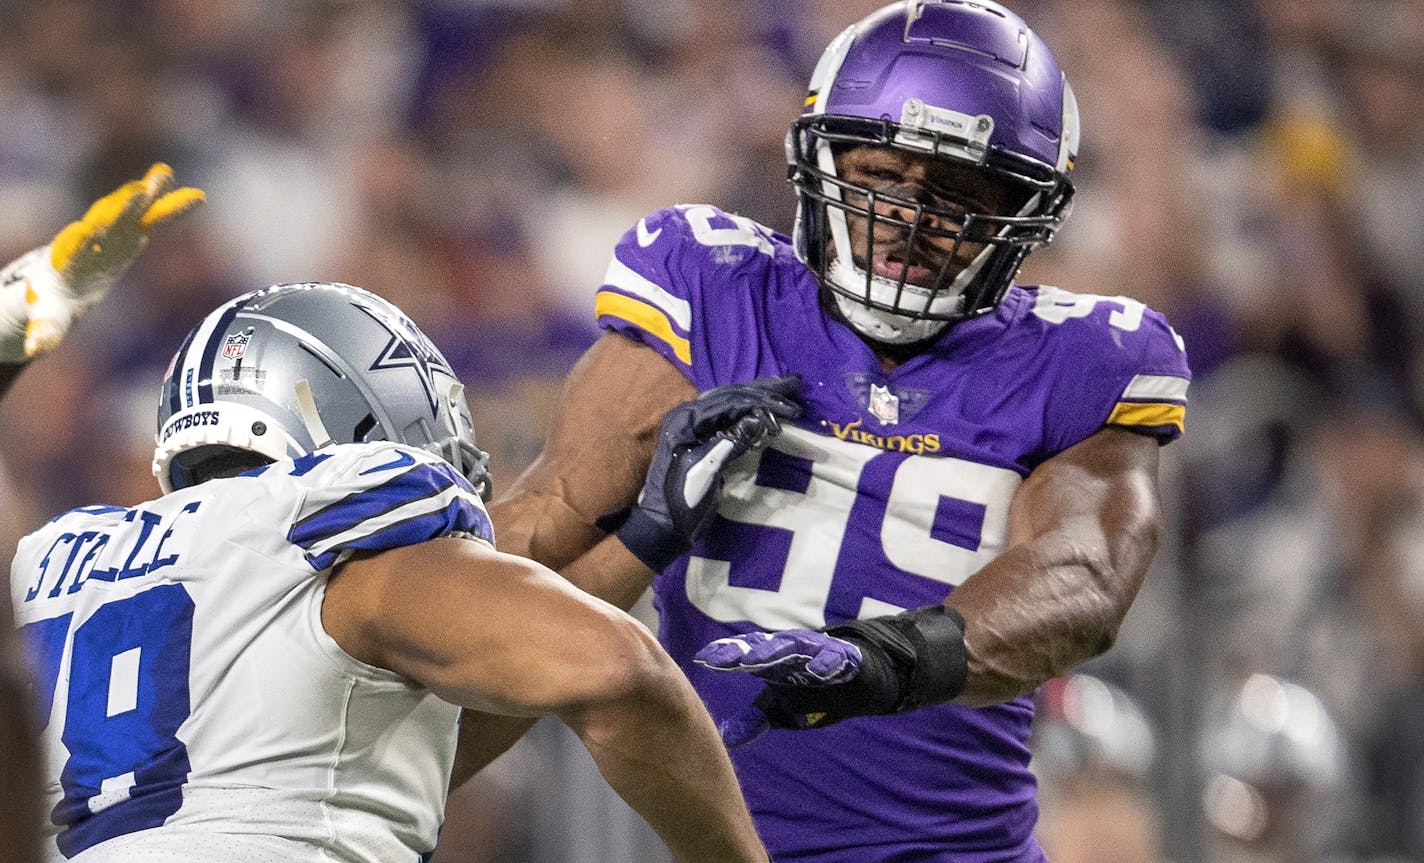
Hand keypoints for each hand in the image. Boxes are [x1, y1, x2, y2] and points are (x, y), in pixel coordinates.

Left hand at [0, 163, 204, 358]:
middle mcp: (91, 241)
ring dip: (150, 194)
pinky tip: (197, 196)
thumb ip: (46, 332)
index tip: (92, 228)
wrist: (57, 283)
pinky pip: (153, 219)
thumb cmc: (50, 305)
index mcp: (70, 260)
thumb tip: (40, 348)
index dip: (87, 238)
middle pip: (108, 220)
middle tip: (140, 190)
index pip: (78, 246)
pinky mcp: (130, 234)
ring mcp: (113, 234)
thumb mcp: (48, 320)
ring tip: (166, 174)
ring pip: (134, 212)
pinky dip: (171, 208)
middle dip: (123, 208)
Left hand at [615, 375, 802, 570]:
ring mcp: (693, 425)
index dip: (761, 402)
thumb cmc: (682, 500)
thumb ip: (730, 442)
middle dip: (763, 391)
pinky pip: (727, 417)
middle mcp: (688, 415)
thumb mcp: (707, 471)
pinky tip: (765, 410)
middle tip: (795, 385)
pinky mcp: (700, 437)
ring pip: (730, 403)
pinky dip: (749, 412)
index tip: (791, 409)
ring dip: (758, 397)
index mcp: (685, 419)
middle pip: (731, 395)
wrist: (664, 525)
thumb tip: (758, 418)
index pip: (730, 401)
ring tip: (785, 391)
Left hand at [695, 629, 864, 746]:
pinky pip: (835, 658)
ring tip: (755, 661)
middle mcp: (791, 653)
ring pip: (794, 649)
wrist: (859, 677)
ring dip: (775, 653)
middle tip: (724, 660)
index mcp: (772, 662)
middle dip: (744, 653)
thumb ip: (753, 720)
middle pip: (764, 649)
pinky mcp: (845, 659)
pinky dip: (827, 663)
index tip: (703, 658)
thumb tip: (723, 738)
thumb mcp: (780, 709)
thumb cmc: (811, 688)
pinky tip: (818, 672)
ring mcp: (817, 652)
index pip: (744, 655)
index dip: (726, 655)